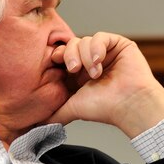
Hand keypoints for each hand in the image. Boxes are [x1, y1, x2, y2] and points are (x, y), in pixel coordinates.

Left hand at [47, 32, 163, 136]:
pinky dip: (96, 47)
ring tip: (96, 74)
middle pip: (71, 44)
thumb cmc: (105, 108)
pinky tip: (99, 61)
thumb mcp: (72, 108)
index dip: (58, 57)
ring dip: (86, 57)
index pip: (62, 55)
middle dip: (70, 55)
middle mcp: (91, 60)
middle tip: (74, 70)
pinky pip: (100, 37)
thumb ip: (54, 114)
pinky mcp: (119, 44)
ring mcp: (105, 52)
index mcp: (80, 73)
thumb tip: (35, 126)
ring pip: (84, 40)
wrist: (129, 105)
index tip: (58, 65)